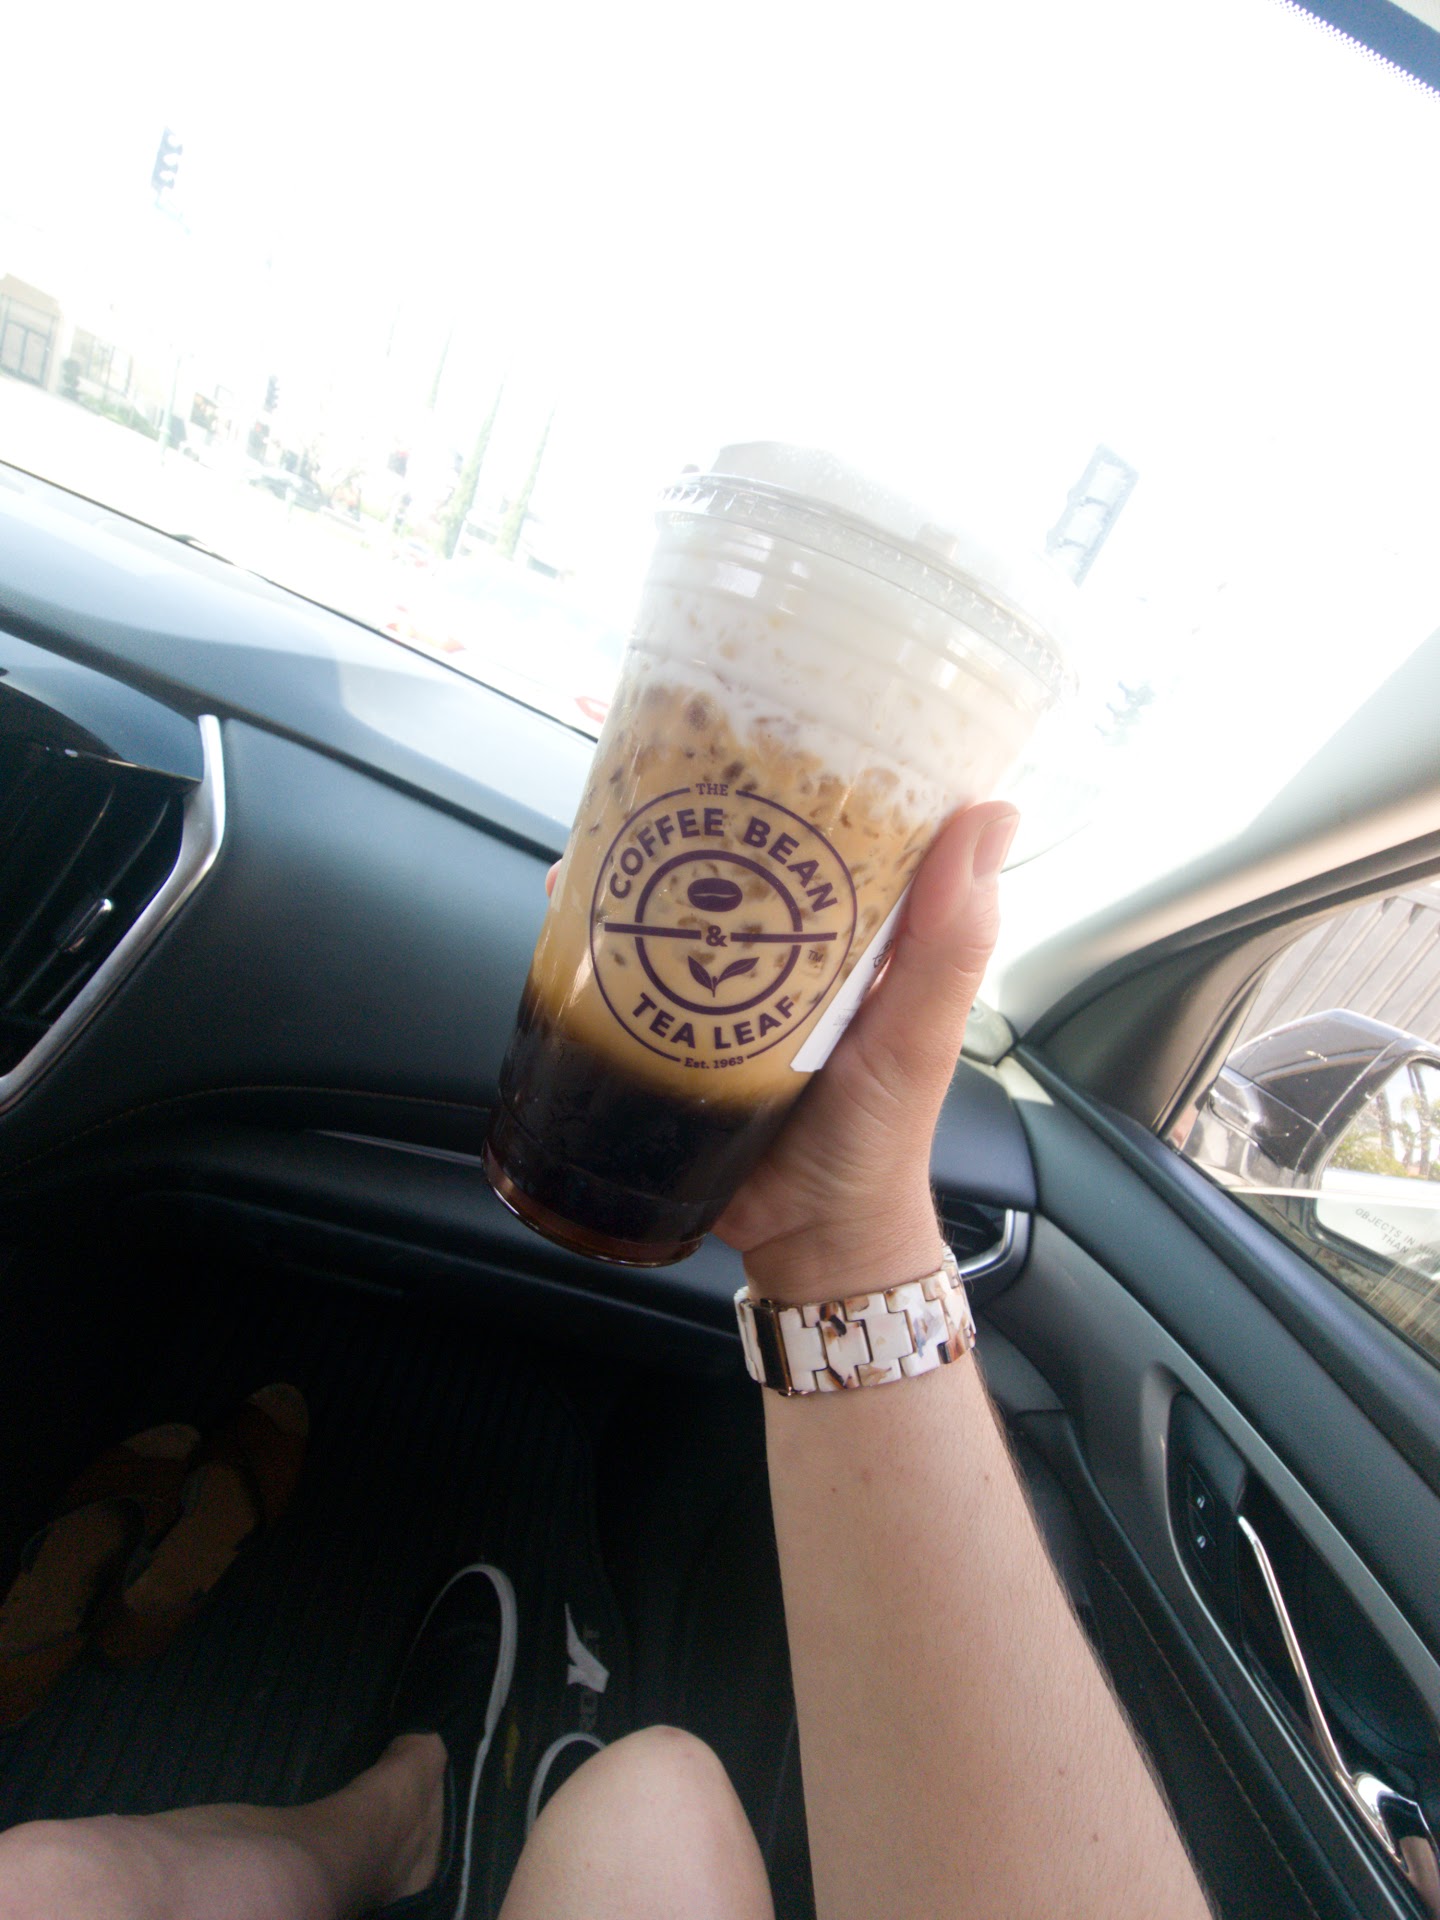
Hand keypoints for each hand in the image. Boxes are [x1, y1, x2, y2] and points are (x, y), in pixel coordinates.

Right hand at [546, 802, 1015, 1300]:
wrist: (806, 1238)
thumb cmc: (878, 1139)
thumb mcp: (920, 1036)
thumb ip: (951, 941)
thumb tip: (991, 816)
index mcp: (867, 928)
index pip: (848, 820)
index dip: (820, 762)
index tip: (783, 703)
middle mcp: (796, 938)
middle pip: (749, 845)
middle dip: (705, 799)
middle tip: (663, 753)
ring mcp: (731, 974)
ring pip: (683, 891)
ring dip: (642, 854)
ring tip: (607, 818)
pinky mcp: (676, 1015)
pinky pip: (636, 957)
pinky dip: (603, 925)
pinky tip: (571, 898)